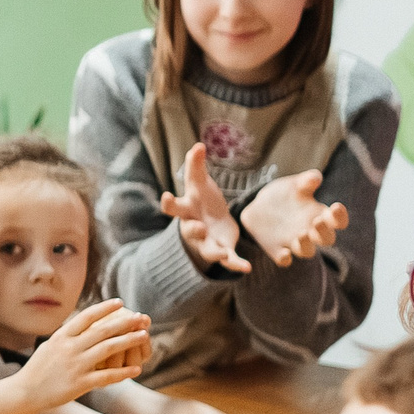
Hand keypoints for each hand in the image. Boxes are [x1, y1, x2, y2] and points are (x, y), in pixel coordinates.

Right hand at [15, 298, 150, 407]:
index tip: (120, 302)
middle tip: (140, 317)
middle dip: (124, 322)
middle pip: (102, 331)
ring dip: (128, 341)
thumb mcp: (50, 346)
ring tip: (144, 336)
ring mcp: (75, 365)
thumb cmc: (39, 369)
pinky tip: (137, 369)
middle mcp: (69, 348)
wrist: (25, 392)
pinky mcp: (80, 383)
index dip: (105, 308)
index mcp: (61, 337)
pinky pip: (106, 376)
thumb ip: (67, 336)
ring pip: (108, 349)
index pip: (87, 317)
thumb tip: (82, 323)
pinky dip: (123, 372)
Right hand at [159, 143, 251, 274]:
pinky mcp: (222, 250)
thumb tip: (198, 145)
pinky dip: (236, 264)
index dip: (169, 203)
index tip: (166, 196)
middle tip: (197, 227)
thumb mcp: (199, 183)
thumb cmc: (202, 201)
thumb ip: (196, 166)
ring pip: (208, 250)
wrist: (210, 225)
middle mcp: (194, 228)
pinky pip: (229, 260)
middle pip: (189, 231)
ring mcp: (207, 242)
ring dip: (214, 252)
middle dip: (192, 230)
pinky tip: (247, 268)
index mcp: (187, 210)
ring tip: (222, 254)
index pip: (173, 207)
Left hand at [240, 170, 347, 266]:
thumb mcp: (294, 184)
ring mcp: (294, 242)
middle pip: (326, 239)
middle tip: (317, 222)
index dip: (340, 217)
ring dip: (306, 245)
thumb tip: (315, 177)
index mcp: (320, 215)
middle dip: (324, 232)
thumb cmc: (286, 194)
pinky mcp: (277, 249)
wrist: (259, 205)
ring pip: (307, 251)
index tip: (336, 207)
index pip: (337, 221)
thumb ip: (306, 181)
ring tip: (302, 234)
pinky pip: (284, 260)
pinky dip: (285, 259)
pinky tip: (284, 254)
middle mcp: (311, 232)